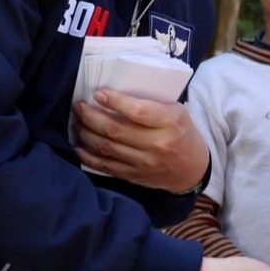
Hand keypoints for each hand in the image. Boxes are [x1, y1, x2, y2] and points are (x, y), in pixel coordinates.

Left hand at [72, 89, 208, 191]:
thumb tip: (114, 94)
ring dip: (87, 134)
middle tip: (79, 106)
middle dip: (91, 117)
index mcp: (169, 122)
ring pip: (107, 148)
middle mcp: (156, 144)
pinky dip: (89, 156)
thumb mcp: (176, 111)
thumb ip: (151, 103)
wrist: (192, 169)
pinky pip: (106, 167)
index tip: (98, 93)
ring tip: (77, 122)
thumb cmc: (181, 132)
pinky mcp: (134, 176)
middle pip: (116, 130)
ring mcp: (144, 163)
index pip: (138, 112)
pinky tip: (79, 146)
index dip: (115, 102)